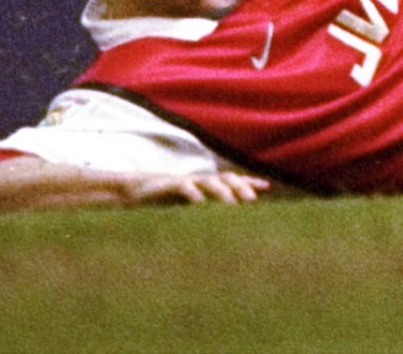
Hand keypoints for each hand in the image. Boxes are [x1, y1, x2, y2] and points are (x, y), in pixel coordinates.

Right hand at [127, 169, 267, 205]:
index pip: (232, 181)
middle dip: (241, 187)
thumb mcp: (189, 208)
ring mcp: (185, 181)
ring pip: (208, 181)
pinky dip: (192, 193)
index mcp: (206, 186)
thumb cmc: (165, 201)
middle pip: (226, 178)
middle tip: (252, 201)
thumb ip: (207, 212)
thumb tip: (228, 224)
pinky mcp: (168, 185)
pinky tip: (199, 202)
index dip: (249, 183)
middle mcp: (199, 181)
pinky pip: (183, 186)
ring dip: (221, 191)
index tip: (267, 188)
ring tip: (231, 203)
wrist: (135, 192)